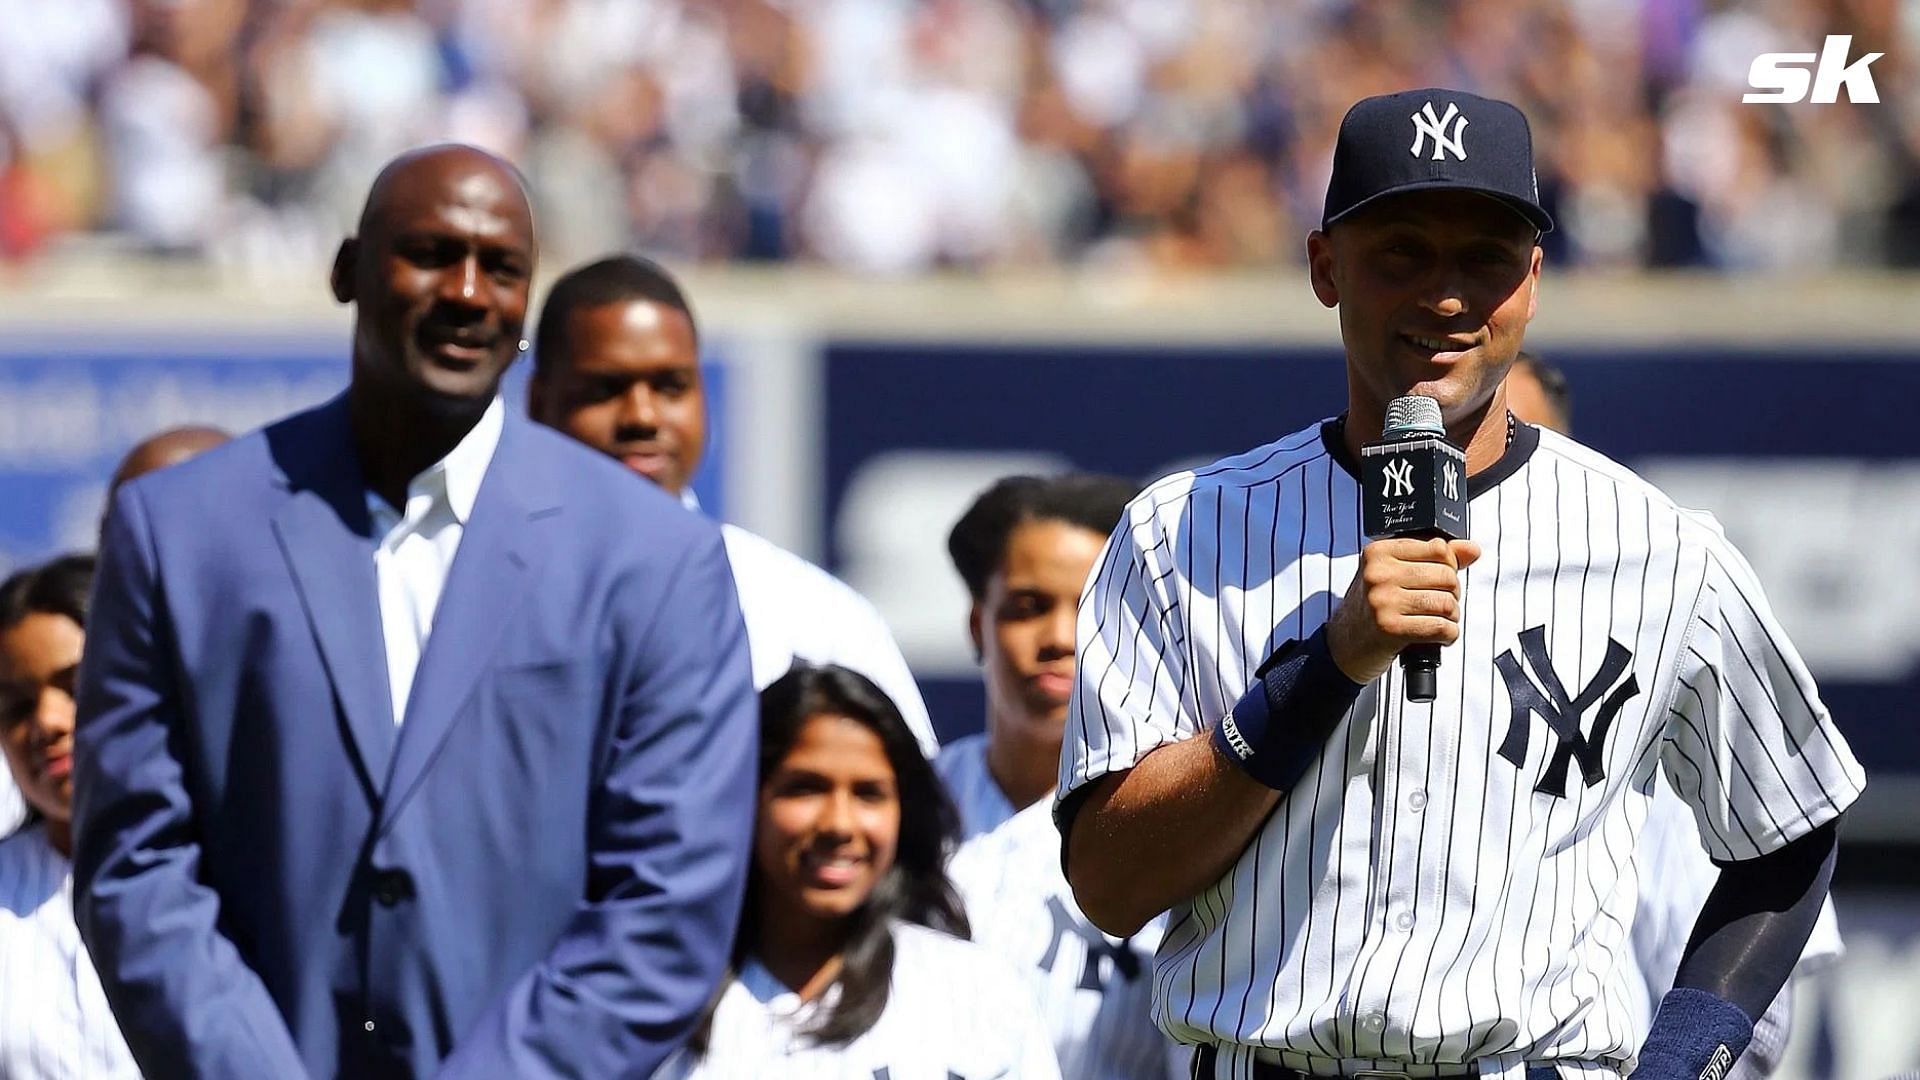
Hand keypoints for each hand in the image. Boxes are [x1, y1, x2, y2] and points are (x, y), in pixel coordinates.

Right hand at [1325, 537, 1481, 683]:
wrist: (1344, 645)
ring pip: (1447, 603)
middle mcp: (1378, 573)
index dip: (1449, 566)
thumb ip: (1434, 558)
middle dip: (1452, 594)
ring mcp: (1383, 600)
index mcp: (1378, 552)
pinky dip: (1448, 635)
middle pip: (1446, 576)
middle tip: (1439, 605)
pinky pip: (1441, 628)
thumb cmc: (1371, 608)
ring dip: (1451, 617)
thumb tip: (1471, 550)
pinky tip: (1437, 636)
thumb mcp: (1394, 574)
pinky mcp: (1391, 628)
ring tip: (1437, 621)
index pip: (1438, 548)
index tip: (1439, 580)